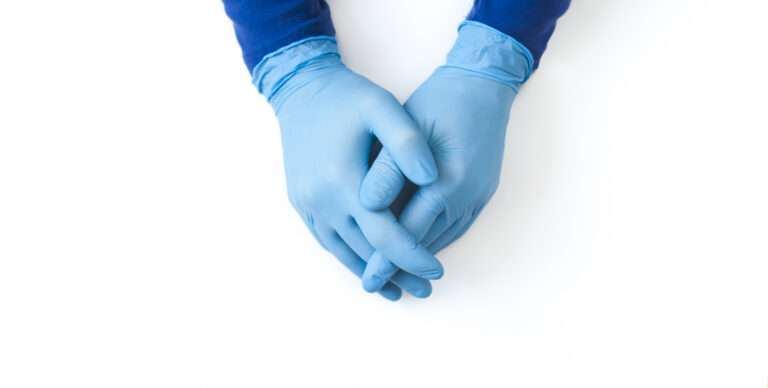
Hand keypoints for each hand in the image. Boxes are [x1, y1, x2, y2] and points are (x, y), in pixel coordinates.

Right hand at [255, 38, 443, 299]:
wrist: (301, 90)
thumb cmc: (348, 98)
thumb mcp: (382, 108)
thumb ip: (408, 142)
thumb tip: (432, 178)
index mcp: (343, 179)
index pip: (384, 234)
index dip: (412, 255)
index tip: (436, 270)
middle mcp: (321, 199)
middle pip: (364, 250)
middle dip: (397, 272)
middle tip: (426, 288)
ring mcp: (306, 204)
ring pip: (343, 251)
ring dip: (371, 272)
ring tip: (400, 290)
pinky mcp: (300, 202)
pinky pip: (326, 241)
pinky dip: (349, 258)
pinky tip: (366, 266)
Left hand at [358, 22, 533, 292]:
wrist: (483, 85)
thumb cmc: (439, 102)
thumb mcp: (408, 127)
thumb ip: (388, 168)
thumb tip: (367, 205)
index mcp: (448, 182)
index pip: (410, 232)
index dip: (386, 258)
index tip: (367, 279)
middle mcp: (467, 196)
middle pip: (428, 244)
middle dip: (400, 267)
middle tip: (373, 284)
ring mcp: (479, 197)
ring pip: (443, 239)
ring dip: (418, 258)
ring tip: (392, 273)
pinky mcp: (482, 194)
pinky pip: (455, 228)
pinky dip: (434, 241)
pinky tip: (417, 246)